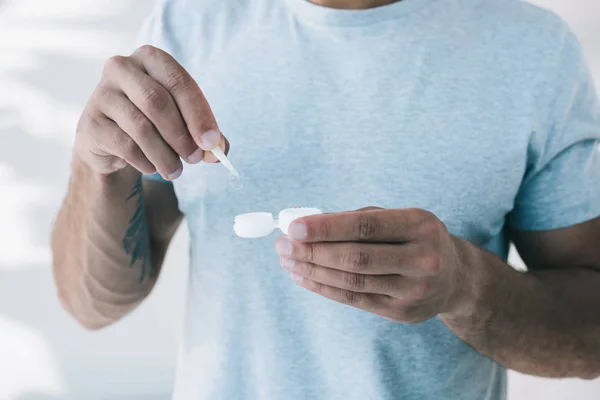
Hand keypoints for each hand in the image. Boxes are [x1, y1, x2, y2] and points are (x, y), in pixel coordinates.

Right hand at [75, 45, 226, 179]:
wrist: (112, 143)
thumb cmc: (155, 123)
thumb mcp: (184, 123)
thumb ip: (205, 135)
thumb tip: (218, 150)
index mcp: (150, 58)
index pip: (179, 82)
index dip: (198, 114)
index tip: (211, 143)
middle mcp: (121, 68)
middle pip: (157, 102)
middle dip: (181, 135)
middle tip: (195, 159)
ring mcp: (101, 94)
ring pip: (141, 127)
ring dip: (165, 155)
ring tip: (176, 171)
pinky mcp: (90, 123)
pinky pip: (125, 145)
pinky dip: (145, 161)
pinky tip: (152, 168)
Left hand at [275, 208, 474, 322]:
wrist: (454, 278)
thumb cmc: (414, 239)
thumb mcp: (396, 219)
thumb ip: (356, 219)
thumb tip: (306, 224)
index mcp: (420, 225)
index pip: (366, 226)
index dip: (327, 227)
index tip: (294, 227)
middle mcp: (423, 259)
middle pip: (357, 258)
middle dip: (313, 252)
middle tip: (283, 246)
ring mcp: (414, 290)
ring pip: (352, 282)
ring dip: (313, 271)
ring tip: (287, 261)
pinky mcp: (403, 313)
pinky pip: (355, 300)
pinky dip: (324, 288)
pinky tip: (303, 278)